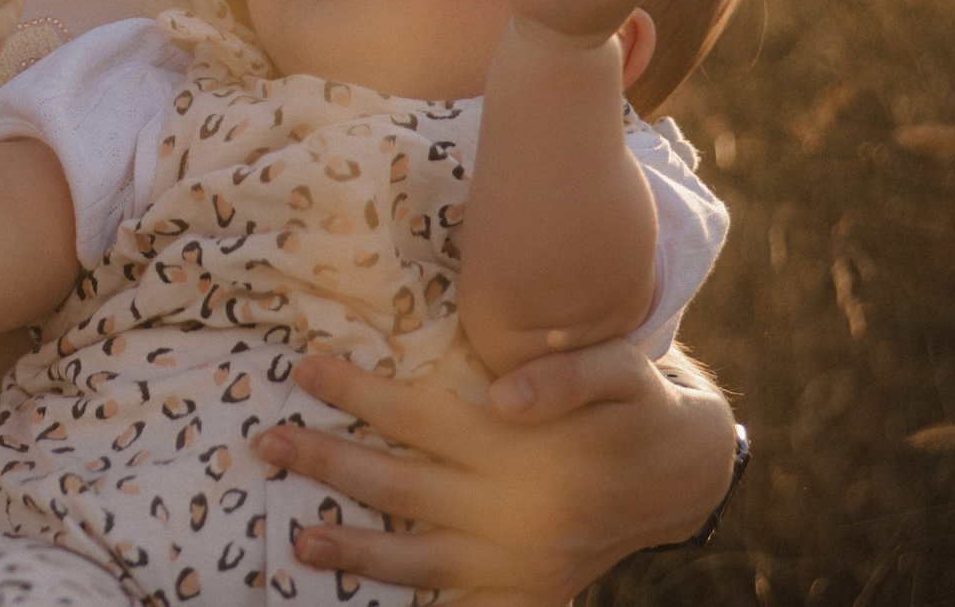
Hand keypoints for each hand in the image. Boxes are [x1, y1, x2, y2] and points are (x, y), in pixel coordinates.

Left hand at [255, 342, 736, 604]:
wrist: (687, 471)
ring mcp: (520, 559)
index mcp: (522, 449)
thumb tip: (503, 397)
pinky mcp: (530, 587)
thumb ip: (565, 375)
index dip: (357, 392)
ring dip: (357, 550)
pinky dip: (417, 604)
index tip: (302, 371)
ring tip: (299, 537)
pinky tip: (362, 599)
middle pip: (402, 488)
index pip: (418, 417)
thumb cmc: (637, 403)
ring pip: (421, 559)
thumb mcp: (620, 370)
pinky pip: (464, 603)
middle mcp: (514, 510)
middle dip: (330, 464)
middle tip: (266, 443)